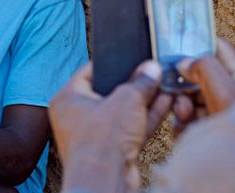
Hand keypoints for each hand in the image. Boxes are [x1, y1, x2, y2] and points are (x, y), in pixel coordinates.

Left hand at [50, 61, 171, 192]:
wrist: (106, 181)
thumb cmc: (101, 140)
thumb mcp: (126, 99)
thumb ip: (141, 81)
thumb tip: (152, 69)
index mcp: (68, 99)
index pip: (89, 71)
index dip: (112, 61)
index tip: (130, 55)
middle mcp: (78, 117)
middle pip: (110, 92)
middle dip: (134, 83)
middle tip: (151, 70)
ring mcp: (96, 136)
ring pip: (124, 112)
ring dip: (145, 100)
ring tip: (164, 84)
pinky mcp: (113, 151)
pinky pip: (132, 128)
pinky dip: (148, 117)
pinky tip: (166, 102)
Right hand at [172, 38, 234, 135]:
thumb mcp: (225, 91)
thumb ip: (205, 68)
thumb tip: (186, 62)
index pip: (216, 47)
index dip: (195, 46)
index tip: (176, 52)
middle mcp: (234, 89)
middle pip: (200, 75)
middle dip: (185, 86)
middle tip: (182, 98)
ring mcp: (224, 109)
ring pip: (194, 98)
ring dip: (183, 108)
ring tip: (185, 118)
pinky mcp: (216, 128)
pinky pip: (194, 119)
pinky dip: (185, 124)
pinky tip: (186, 131)